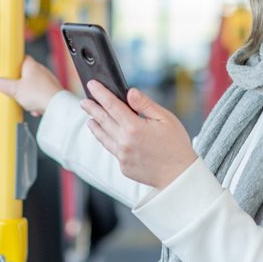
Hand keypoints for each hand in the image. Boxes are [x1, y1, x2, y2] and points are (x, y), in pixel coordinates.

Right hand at [0, 56, 63, 116]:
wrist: (57, 106)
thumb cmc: (39, 95)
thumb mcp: (14, 90)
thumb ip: (3, 84)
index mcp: (31, 65)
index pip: (21, 58)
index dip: (13, 66)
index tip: (8, 72)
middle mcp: (41, 70)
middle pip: (25, 75)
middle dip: (19, 86)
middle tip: (15, 92)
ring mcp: (48, 80)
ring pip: (32, 87)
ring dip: (27, 96)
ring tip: (27, 103)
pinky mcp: (52, 90)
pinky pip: (40, 95)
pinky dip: (36, 102)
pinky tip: (35, 109)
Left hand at [80, 80, 197, 189]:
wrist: (179, 176)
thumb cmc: (176, 145)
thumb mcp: (166, 119)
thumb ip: (145, 105)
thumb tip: (129, 92)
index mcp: (134, 127)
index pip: (111, 105)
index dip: (100, 93)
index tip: (92, 84)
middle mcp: (124, 142)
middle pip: (102, 120)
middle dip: (91, 108)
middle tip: (83, 102)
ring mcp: (122, 156)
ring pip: (103, 137)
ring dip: (95, 126)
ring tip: (90, 119)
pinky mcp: (123, 166)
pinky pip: (113, 150)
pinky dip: (108, 141)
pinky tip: (107, 136)